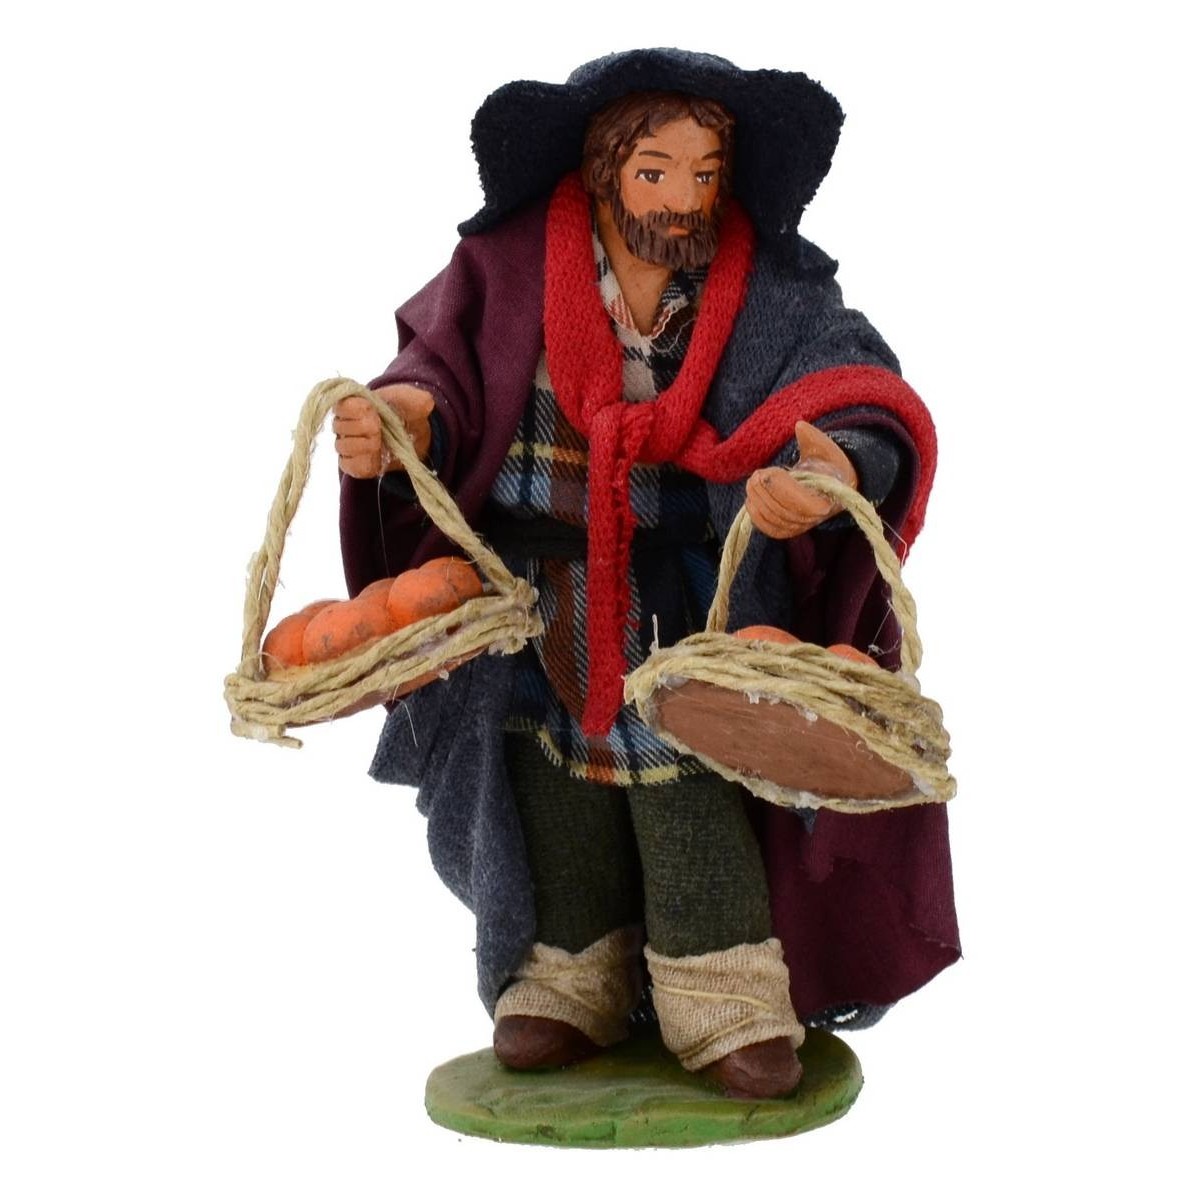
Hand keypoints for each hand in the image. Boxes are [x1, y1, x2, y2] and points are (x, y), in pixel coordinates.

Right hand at [333, 384, 434, 478]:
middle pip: (340, 426)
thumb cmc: (404, 412)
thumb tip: (425, 403)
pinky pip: (348, 466)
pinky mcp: (352, 464)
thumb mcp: (414, 402)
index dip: (356, 409)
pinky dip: (363, 462)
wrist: (410, 433)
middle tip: (378, 427)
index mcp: (352, 403)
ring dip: (364, 445)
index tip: (373, 411)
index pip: (340, 405)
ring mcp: (346, 444)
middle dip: (362, 427)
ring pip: (343, 446)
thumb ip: (418, 400)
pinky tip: (377, 458)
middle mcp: (343, 423)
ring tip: (380, 442)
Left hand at [745, 421, 858, 538]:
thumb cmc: (827, 463)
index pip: (802, 503)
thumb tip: (799, 426)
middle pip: (783, 511)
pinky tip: (751, 499)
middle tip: (756, 474)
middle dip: (765, 492)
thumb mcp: (823, 448)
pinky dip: (756, 515)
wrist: (831, 483)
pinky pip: (769, 528)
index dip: (781, 489)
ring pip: (774, 519)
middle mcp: (815, 517)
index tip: (769, 471)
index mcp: (827, 498)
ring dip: (758, 500)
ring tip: (752, 482)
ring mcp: (801, 526)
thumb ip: (812, 438)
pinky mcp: (788, 530)